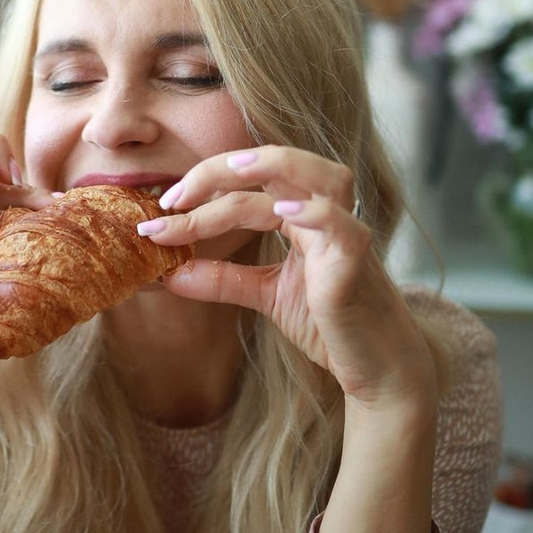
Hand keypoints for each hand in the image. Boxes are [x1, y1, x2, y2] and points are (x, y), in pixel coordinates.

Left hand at [141, 145, 435, 410]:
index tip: (157, 213)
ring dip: (266, 170)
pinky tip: (282, 210)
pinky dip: (314, 212)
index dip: (201, 188)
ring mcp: (344, 232)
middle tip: (167, 200)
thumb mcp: (265, 296)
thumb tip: (169, 274)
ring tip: (219, 180)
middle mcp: (324, 212)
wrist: (374, 368)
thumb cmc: (328, 323)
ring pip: (313, 177)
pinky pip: (342, 225)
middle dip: (216, 173)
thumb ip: (221, 280)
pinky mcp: (357, 262)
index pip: (248, 182)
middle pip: (274, 164)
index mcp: (300, 214)